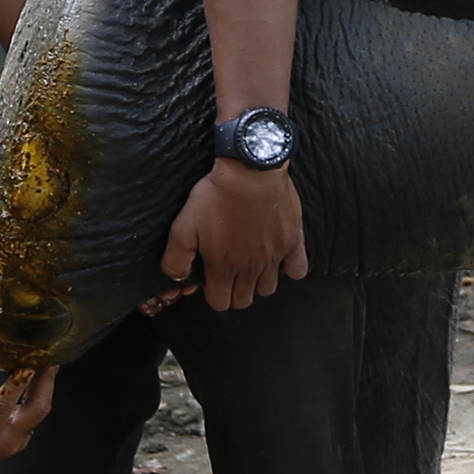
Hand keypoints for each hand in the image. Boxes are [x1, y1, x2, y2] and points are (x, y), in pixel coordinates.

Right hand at [0, 358, 52, 473]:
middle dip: (46, 377)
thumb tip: (1, 350)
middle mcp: (9, 438)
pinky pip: (36, 414)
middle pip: (39, 405)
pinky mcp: (24, 439)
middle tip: (49, 354)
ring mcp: (20, 442)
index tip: (31, 354)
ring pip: (41, 409)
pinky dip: (37, 394)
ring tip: (43, 361)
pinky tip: (36, 378)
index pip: (9, 398)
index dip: (23, 374)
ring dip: (45, 384)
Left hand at [159, 158, 307, 312]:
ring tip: (251, 262)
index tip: (211, 277)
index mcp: (223, 267)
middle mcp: (250, 268)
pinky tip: (278, 257)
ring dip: (258, 281)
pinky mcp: (293, 242)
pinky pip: (297, 271)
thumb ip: (175, 259)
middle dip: (234, 291)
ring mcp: (274, 257)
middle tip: (229, 270)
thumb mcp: (183, 227)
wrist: (250, 170)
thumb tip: (177, 278)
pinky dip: (289, 269)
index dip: (213, 293)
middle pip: (244, 300)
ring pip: (268, 289)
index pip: (219, 303)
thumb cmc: (216, 196)